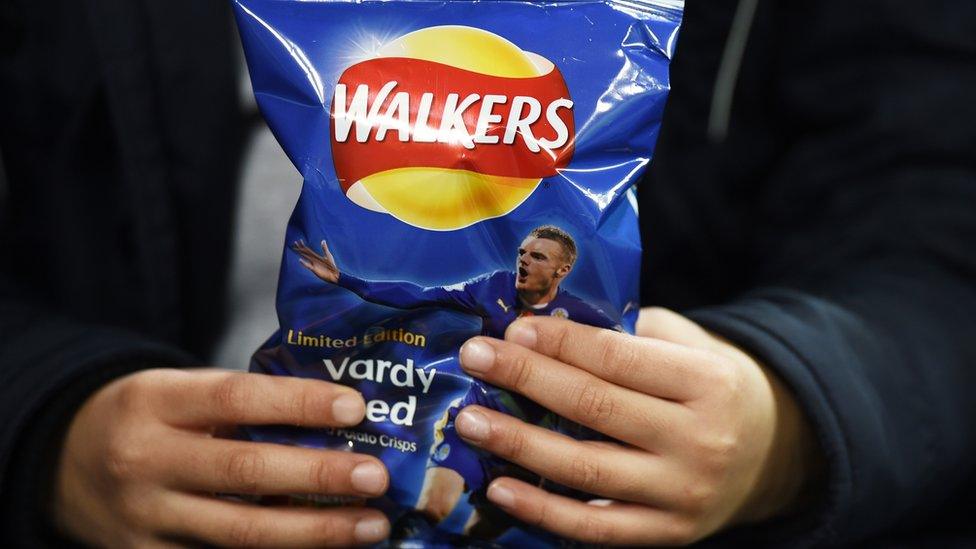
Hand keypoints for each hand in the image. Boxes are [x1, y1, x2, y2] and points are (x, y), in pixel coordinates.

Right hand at [53, 369, 390, 547]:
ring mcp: (145, 518)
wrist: (62, 463)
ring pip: (240, 532)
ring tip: (370, 525)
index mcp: (156, 401)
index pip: (236, 396)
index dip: (298, 402)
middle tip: (375, 477)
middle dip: (318, 476)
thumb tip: (339, 414)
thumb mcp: (179, 392)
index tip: (354, 407)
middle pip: (243, 471)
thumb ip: (244, 403)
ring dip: (314, 531)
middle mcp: (145, 460)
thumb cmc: (149, 419)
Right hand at [293, 239, 339, 283]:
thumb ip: (324, 248)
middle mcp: (313, 260)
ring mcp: (313, 264)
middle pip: (305, 252)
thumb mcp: (328, 255)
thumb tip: (323, 240)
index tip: (300, 240)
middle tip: (295, 242)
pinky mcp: (314, 269)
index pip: (308, 250)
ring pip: (305, 257)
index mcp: (316, 257)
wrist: (333, 274)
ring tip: (296, 249)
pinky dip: (304, 263)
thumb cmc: (331, 266)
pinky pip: (308, 266)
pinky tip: (300, 260)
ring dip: (301, 253)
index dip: (304, 245)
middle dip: (300, 247)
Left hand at [454, 308, 821, 544]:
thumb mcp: (687, 345)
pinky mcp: (669, 534)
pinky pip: (596, 527)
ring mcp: (683, 493)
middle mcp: (700, 440)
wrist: (771, 452)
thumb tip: (542, 325)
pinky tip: (501, 488)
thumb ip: (627, 335)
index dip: (560, 342)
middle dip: (527, 379)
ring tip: (470, 421)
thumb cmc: (710, 384)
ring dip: (520, 443)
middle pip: (596, 407)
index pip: (618, 357)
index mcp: (707, 382)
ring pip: (588, 470)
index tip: (511, 329)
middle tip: (474, 359)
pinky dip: (544, 511)